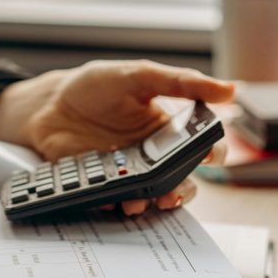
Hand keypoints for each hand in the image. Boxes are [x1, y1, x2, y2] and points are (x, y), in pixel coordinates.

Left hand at [0, 59, 233, 213]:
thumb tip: (228, 89)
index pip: (201, 146)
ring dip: (151, 201)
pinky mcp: (101, 182)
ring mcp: (126, 170)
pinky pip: (115, 198)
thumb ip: (179, 82)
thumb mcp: (138, 75)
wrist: (49, 104)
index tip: (208, 157)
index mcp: (166, 128)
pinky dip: (116, 202)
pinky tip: (113, 198)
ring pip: (151, 194)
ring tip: (143, 201)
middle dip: (182, 189)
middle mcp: (150, 153)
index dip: (211, 154)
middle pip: (180, 179)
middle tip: (173, 191)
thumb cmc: (95, 86)